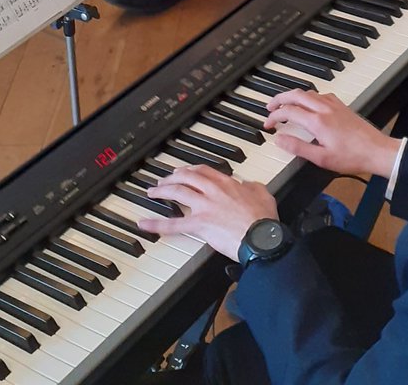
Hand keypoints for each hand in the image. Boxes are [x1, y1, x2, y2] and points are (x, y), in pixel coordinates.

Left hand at [139, 165, 276, 260]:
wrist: (260, 237)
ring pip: (178, 193)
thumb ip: (252, 186)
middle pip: (187, 177)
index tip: (184, 171)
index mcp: (227, 183)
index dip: (190, 170)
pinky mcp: (199, 225)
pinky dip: (156, 224)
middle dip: (173, 177)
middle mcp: (213, 191)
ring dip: (162, 191)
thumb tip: (247, 185)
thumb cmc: (263, 220)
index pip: (204, 171)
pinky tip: (144, 224)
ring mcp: (204, 207)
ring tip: (152, 192)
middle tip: (164, 180)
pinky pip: (174, 224)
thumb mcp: (263, 193)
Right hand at [265, 90, 400, 178]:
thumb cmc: (352, 157)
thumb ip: (298, 148)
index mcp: (317, 121)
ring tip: (286, 106)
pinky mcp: (342, 106)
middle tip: (270, 107)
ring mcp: (334, 105)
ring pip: (308, 92)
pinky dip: (308, 96)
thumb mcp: (321, 158)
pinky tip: (309, 105)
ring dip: (293, 96)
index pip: (289, 112)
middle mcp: (324, 108)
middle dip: (279, 99)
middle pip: (296, 94)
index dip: (274, 116)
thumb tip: (280, 140)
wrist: (376, 150)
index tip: (268, 124)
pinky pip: (320, 94)